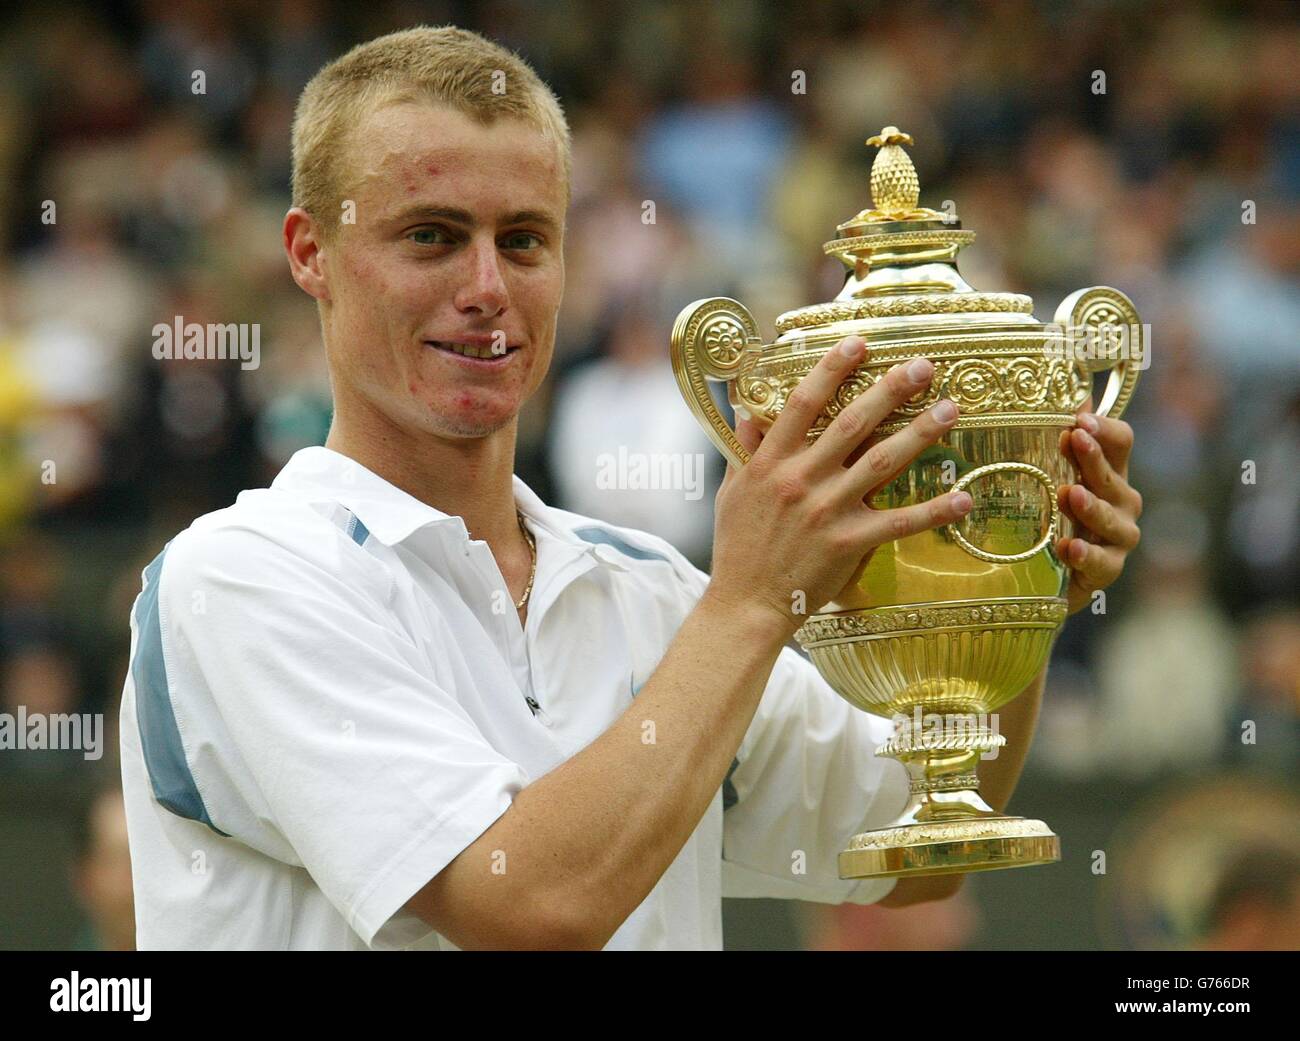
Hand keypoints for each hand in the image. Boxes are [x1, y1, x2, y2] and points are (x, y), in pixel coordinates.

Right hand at [706, 336, 972, 638]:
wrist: (745, 603)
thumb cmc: (738, 547)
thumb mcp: (732, 491)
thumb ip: (745, 450)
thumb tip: (750, 412)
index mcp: (770, 462)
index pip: (804, 403)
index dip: (832, 369)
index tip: (859, 343)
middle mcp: (801, 479)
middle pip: (853, 423)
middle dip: (891, 389)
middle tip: (924, 365)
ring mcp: (827, 511)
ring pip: (882, 462)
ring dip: (920, 433)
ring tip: (951, 409)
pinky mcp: (849, 543)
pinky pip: (899, 523)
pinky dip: (933, 511)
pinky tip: (963, 498)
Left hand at [1054, 400, 1142, 615]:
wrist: (1050, 578)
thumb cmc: (1055, 518)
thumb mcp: (1050, 477)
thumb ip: (1057, 442)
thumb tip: (1061, 396)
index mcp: (1109, 472)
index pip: (1120, 442)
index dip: (1104, 428)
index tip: (1079, 420)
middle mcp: (1120, 501)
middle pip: (1113, 475)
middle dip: (1094, 458)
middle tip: (1076, 439)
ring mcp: (1117, 536)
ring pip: (1112, 519)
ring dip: (1092, 506)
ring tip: (1070, 494)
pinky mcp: (1107, 569)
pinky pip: (1102, 562)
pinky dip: (1087, 554)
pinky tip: (1069, 547)